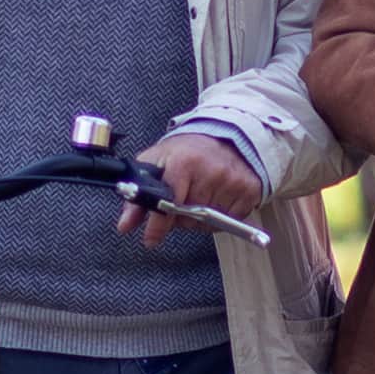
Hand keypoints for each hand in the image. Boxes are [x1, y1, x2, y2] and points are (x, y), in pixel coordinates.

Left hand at [125, 129, 260, 246]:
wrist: (229, 135)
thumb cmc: (189, 150)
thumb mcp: (158, 162)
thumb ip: (137, 194)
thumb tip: (124, 225)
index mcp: (184, 162)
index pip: (168, 203)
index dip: (158, 223)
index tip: (151, 238)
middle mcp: (211, 172)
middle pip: (187, 217)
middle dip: (179, 215)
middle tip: (182, 198)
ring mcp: (232, 183)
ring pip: (207, 223)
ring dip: (199, 218)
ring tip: (200, 195)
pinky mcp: (250, 191)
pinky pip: (228, 222)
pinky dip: (220, 217)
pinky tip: (217, 198)